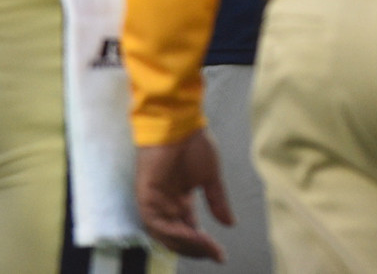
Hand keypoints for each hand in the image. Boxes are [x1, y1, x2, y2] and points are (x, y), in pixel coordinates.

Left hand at [136, 131, 233, 260]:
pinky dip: (174, 233)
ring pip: (166, 236)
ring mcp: (154, 202)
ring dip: (187, 244)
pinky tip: (193, 235)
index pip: (188, 230)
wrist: (178, 122)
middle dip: (196, 249)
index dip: (203, 245)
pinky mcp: (145, 197)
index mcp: (179, 200)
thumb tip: (230, 223)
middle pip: (177, 237)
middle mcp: (165, 204)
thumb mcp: (211, 177)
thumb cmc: (193, 143)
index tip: (220, 254)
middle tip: (215, 253)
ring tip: (207, 247)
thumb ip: (217, 201)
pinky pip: (157, 224)